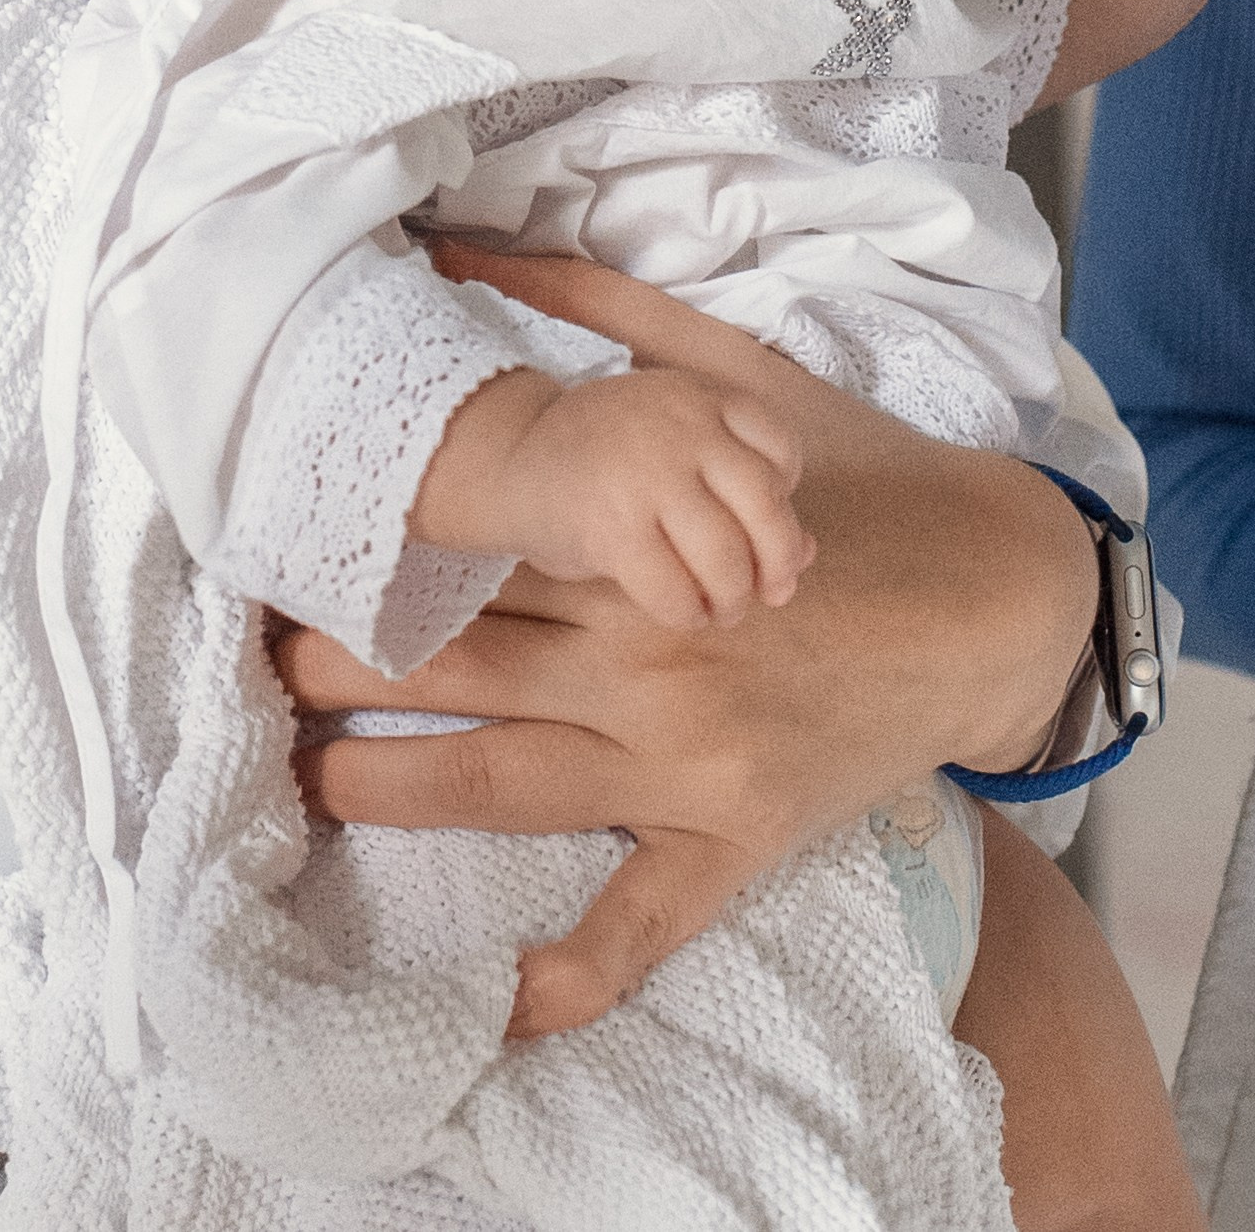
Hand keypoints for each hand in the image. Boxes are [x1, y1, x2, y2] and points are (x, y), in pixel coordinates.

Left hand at [282, 250, 1096, 1039]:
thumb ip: (604, 313)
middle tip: (255, 659)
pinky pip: (650, 916)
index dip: (376, 544)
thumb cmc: (862, 475)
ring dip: (397, 783)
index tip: (292, 538)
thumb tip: (475, 248)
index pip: (478, 544)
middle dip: (349, 660)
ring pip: (511, 779)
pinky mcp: (738, 834)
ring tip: (302, 780)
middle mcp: (654, 652)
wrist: (1000, 591)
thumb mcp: (741, 371)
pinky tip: (503, 1006)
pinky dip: (580, 970)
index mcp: (647, 540)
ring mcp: (691, 757)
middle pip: (468, 660)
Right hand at [456, 366, 814, 629]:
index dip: (785, 499)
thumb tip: (808, 554)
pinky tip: (683, 612)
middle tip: (769, 591)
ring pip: (727, 557)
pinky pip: (676, 592)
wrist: (509, 457)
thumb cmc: (605, 460)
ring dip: (733, 598)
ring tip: (721, 607)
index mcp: (701, 397)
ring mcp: (647, 476)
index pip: (782, 450)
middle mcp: (681, 428)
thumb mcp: (678, 450)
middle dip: (777, 562)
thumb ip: (739, 488)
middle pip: (766, 507)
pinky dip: (688, 614)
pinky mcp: (612, 529)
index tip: (760, 526)